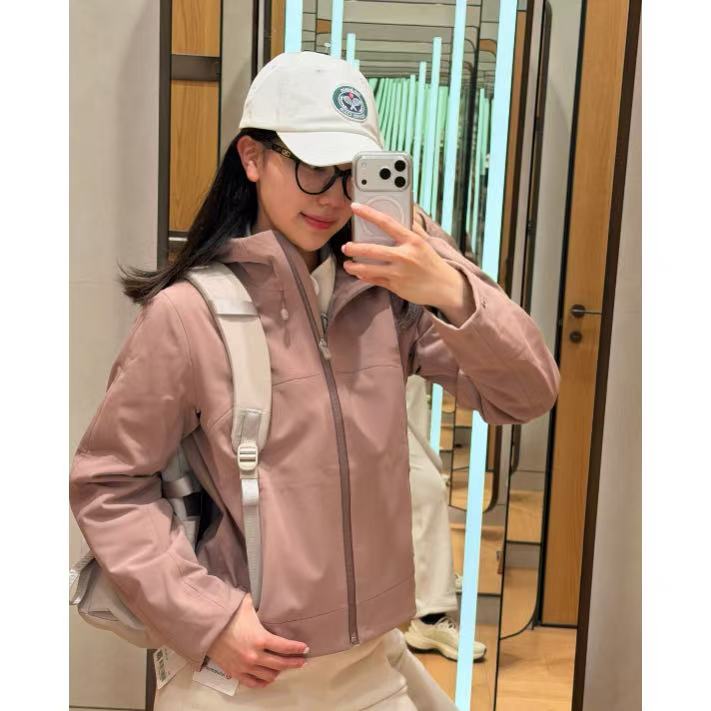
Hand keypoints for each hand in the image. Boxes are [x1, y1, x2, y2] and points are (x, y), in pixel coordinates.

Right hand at [206, 592, 308, 688]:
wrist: (207, 627)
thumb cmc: (228, 614)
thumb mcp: (248, 604)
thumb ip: (260, 602)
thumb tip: (268, 592)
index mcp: (260, 638)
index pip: (284, 647)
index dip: (297, 649)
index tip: (305, 649)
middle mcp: (255, 655)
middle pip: (280, 664)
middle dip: (293, 663)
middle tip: (301, 661)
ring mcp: (245, 666)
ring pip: (268, 676)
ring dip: (278, 672)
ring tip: (284, 667)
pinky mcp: (235, 672)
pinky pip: (253, 683)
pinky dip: (262, 682)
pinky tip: (268, 678)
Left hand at [344, 202, 462, 309]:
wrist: (444, 286)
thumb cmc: (432, 263)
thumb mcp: (424, 242)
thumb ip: (412, 228)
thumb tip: (407, 212)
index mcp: (412, 241)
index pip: (386, 223)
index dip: (369, 214)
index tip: (355, 207)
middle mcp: (404, 256)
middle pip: (372, 250)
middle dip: (355, 248)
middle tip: (346, 246)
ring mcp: (399, 273)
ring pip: (369, 269)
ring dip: (354, 266)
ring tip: (348, 264)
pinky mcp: (396, 286)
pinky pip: (375, 280)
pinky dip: (365, 276)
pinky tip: (359, 273)